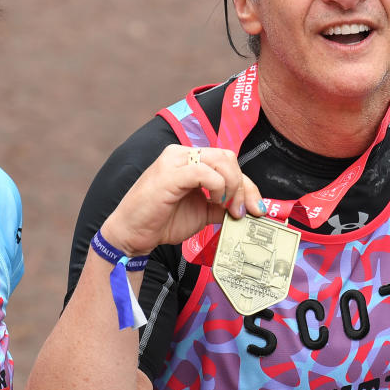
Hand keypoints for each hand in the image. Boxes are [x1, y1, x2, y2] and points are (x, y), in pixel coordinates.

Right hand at [101, 145, 264, 256]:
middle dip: (243, 186)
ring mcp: (175, 160)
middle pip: (228, 158)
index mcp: (192, 160)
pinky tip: (214, 202)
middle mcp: (183, 154)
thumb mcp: (203, 211)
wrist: (132, 235)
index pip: (229, 163)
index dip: (248, 186)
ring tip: (227, 207)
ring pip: (221, 160)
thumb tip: (249, 208)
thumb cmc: (162, 221)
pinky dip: (217, 187)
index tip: (256, 209)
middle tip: (240, 211)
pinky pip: (204, 172)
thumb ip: (224, 205)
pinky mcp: (169, 173)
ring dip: (233, 186)